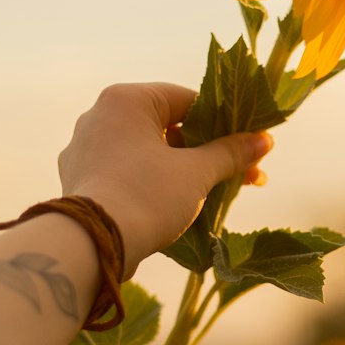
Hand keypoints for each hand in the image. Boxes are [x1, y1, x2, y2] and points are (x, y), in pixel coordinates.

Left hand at [57, 83, 272, 274]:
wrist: (93, 245)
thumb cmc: (147, 196)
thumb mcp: (196, 172)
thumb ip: (230, 152)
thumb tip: (263, 140)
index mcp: (126, 100)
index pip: (187, 100)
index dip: (224, 123)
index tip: (248, 145)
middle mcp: (100, 116)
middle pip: (167, 126)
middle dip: (207, 151)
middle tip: (241, 173)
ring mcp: (85, 148)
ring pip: (147, 151)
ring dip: (183, 168)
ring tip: (216, 193)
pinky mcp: (80, 179)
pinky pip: (126, 171)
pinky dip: (153, 182)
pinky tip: (177, 204)